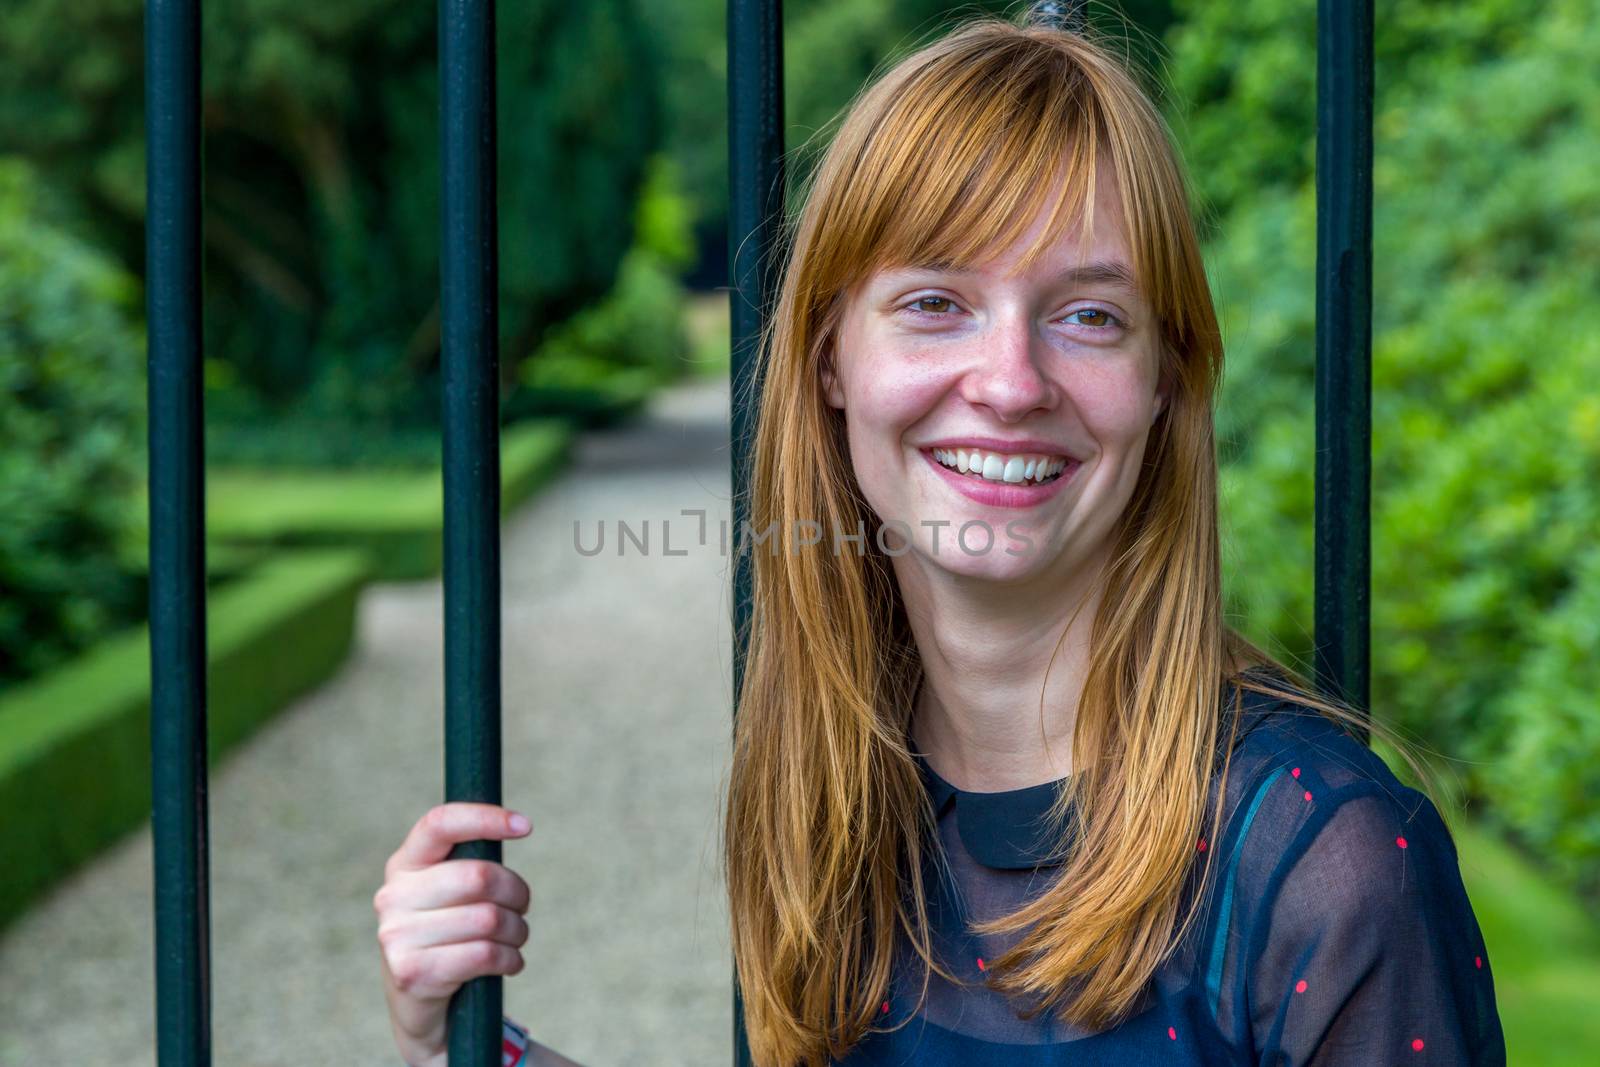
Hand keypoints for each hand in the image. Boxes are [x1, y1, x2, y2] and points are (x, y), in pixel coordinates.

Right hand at [374, 802, 532, 1066]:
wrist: (421, 1007)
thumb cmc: (449, 936)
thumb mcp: (450, 893)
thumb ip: (471, 862)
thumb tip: (517, 825)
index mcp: (405, 864)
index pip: (441, 824)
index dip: (485, 818)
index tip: (526, 826)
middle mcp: (393, 896)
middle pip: (479, 876)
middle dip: (516, 892)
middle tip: (522, 907)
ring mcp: (397, 935)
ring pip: (488, 918)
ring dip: (517, 931)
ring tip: (515, 939)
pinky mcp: (412, 972)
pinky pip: (484, 954)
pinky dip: (510, 958)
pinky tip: (509, 962)